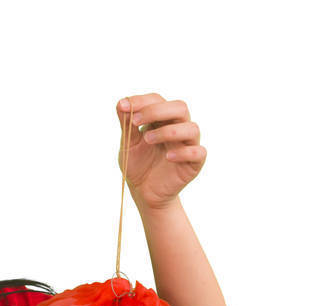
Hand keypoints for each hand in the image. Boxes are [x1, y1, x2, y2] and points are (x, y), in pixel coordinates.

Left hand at [116, 94, 205, 210]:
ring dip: (168, 131)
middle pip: (180, 108)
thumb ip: (127, 124)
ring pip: (191, 128)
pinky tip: (168, 156)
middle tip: (136, 121)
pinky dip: (184, 152)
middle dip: (156, 110)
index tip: (125, 107)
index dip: (143, 101)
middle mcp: (179, 128)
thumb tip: (121, 102)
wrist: (144, 192)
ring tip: (148, 139)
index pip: (158, 100)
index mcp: (162, 120)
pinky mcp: (195, 163)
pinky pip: (198, 152)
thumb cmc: (138, 165)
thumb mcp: (128, 144)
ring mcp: (188, 144)